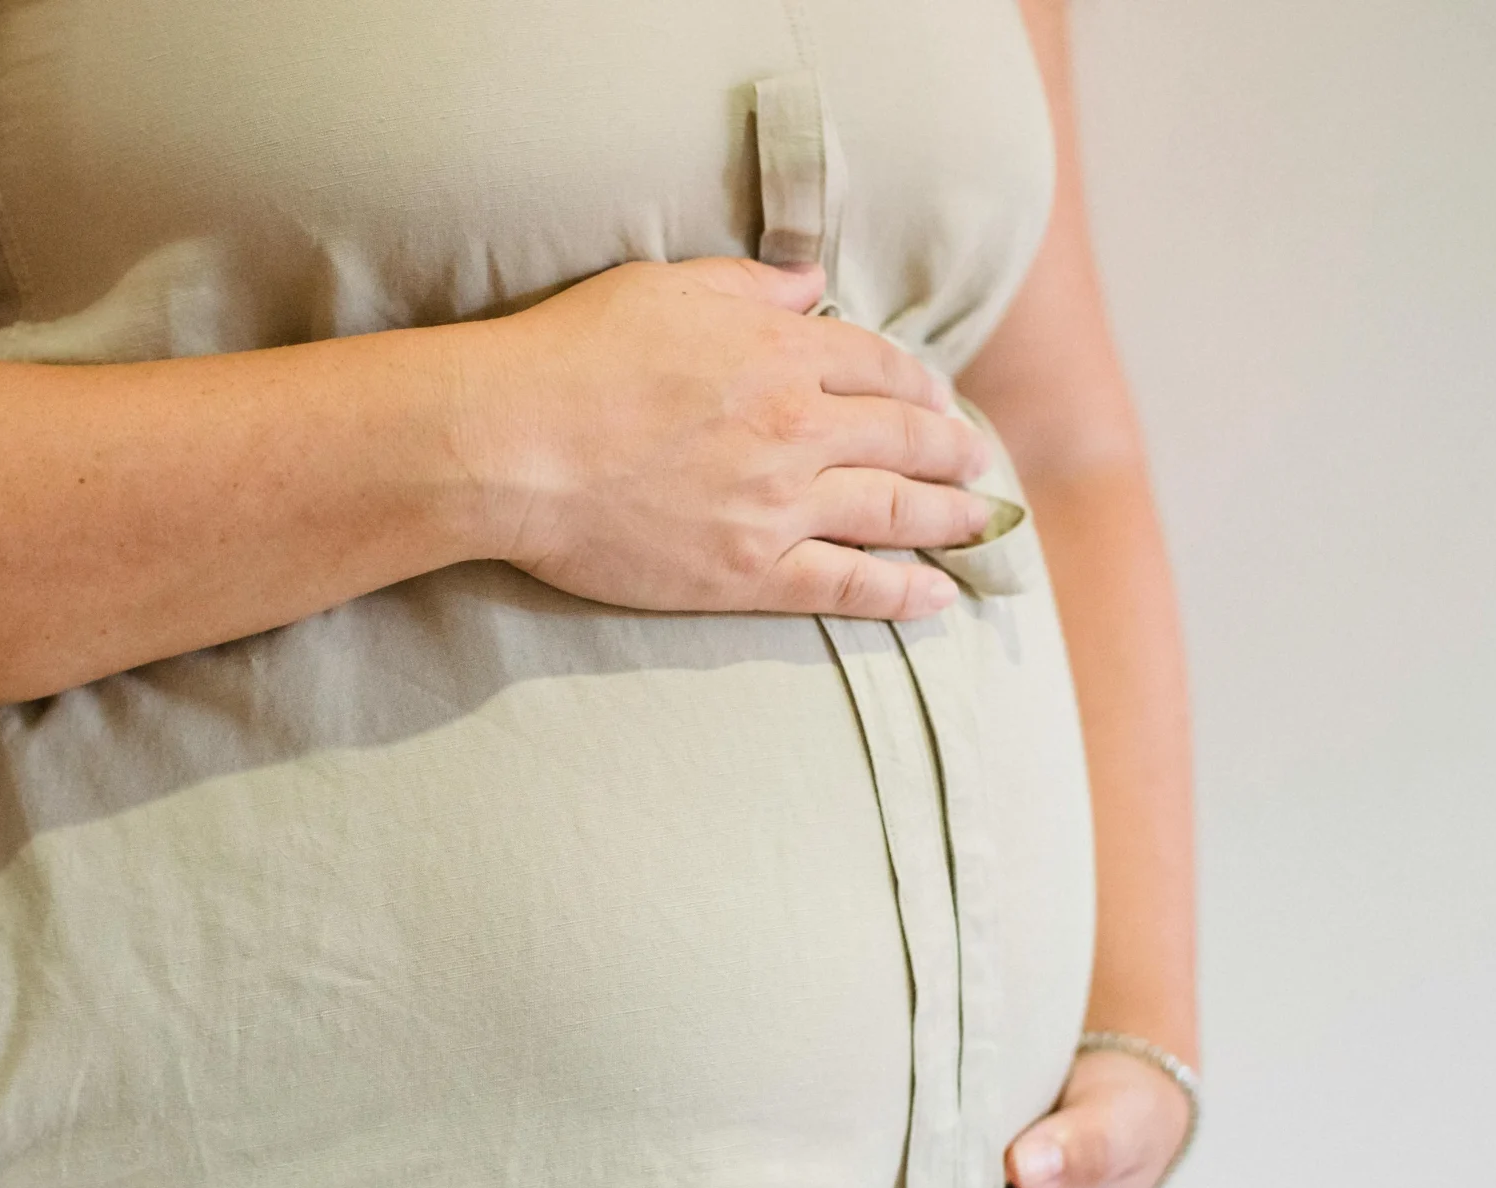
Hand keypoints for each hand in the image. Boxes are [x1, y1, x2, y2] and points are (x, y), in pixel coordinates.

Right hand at [461, 258, 997, 620]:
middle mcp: (797, 426)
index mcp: (780, 351)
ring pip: (893, 510)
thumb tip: (809, 284)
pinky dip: (902, 591)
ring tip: (982, 524)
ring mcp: (778, 504)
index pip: (877, 365)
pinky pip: (847, 585)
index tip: (937, 396)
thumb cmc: (571, 355)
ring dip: (949, 518)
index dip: (917, 382)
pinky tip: (940, 596)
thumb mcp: (663, 287)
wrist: (513, 443)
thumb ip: (747, 286)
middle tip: (978, 463)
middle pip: (904, 437)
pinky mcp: (749, 570)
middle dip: (952, 449)